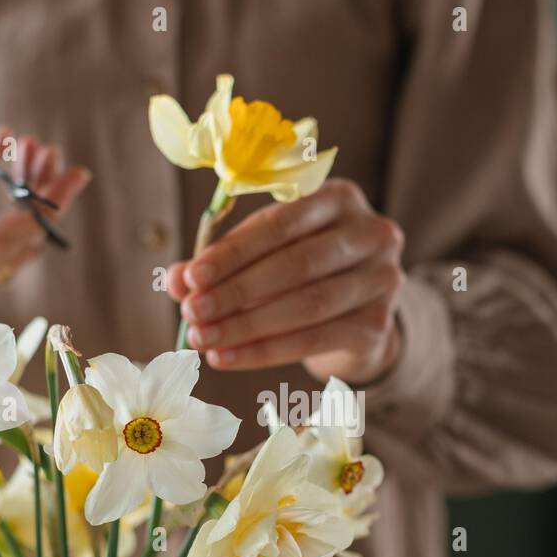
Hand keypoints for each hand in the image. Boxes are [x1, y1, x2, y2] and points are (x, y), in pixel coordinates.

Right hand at [0, 124, 89, 315]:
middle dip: (45, 202)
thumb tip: (8, 138)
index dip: (37, 209)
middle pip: (13, 250)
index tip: (66, 172)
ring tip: (36, 165)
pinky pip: (5, 268)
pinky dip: (23, 233)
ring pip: (16, 260)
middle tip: (53, 157)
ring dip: (39, 214)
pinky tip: (24, 198)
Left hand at [166, 179, 405, 384]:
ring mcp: (382, 280)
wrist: (357, 320)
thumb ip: (224, 263)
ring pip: (306, 305)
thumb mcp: (265, 256)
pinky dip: (264, 352)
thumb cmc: (304, 274)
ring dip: (246, 325)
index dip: (234, 251)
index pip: (282, 222)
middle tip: (193, 312)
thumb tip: (174, 280)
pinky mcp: (378, 325)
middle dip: (236, 291)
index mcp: (339, 198)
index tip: (192, 276)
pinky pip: (315, 340)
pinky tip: (227, 357)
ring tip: (203, 338)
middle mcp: (371, 233)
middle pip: (296, 264)